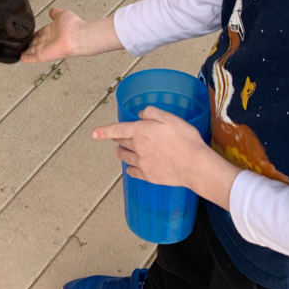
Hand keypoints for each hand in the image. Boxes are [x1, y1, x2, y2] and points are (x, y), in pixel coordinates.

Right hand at [20, 8, 82, 62]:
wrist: (76, 36)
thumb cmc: (72, 25)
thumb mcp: (62, 14)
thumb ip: (55, 13)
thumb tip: (51, 11)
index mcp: (51, 31)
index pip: (39, 33)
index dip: (33, 34)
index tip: (28, 35)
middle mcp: (47, 40)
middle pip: (35, 43)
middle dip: (28, 44)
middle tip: (20, 44)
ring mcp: (45, 48)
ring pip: (32, 51)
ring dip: (26, 51)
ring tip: (18, 51)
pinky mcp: (43, 55)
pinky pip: (33, 58)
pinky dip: (27, 58)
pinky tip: (21, 58)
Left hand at [93, 105, 240, 208]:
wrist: (195, 165)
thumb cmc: (185, 139)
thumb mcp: (170, 118)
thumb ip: (152, 113)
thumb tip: (141, 114)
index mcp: (141, 131)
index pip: (118, 129)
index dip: (104, 131)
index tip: (94, 133)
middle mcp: (138, 147)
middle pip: (123, 142)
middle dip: (118, 139)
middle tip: (115, 139)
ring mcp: (143, 163)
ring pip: (126, 157)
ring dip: (121, 153)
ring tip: (118, 152)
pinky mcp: (149, 176)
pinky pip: (134, 172)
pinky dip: (130, 170)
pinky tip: (130, 169)